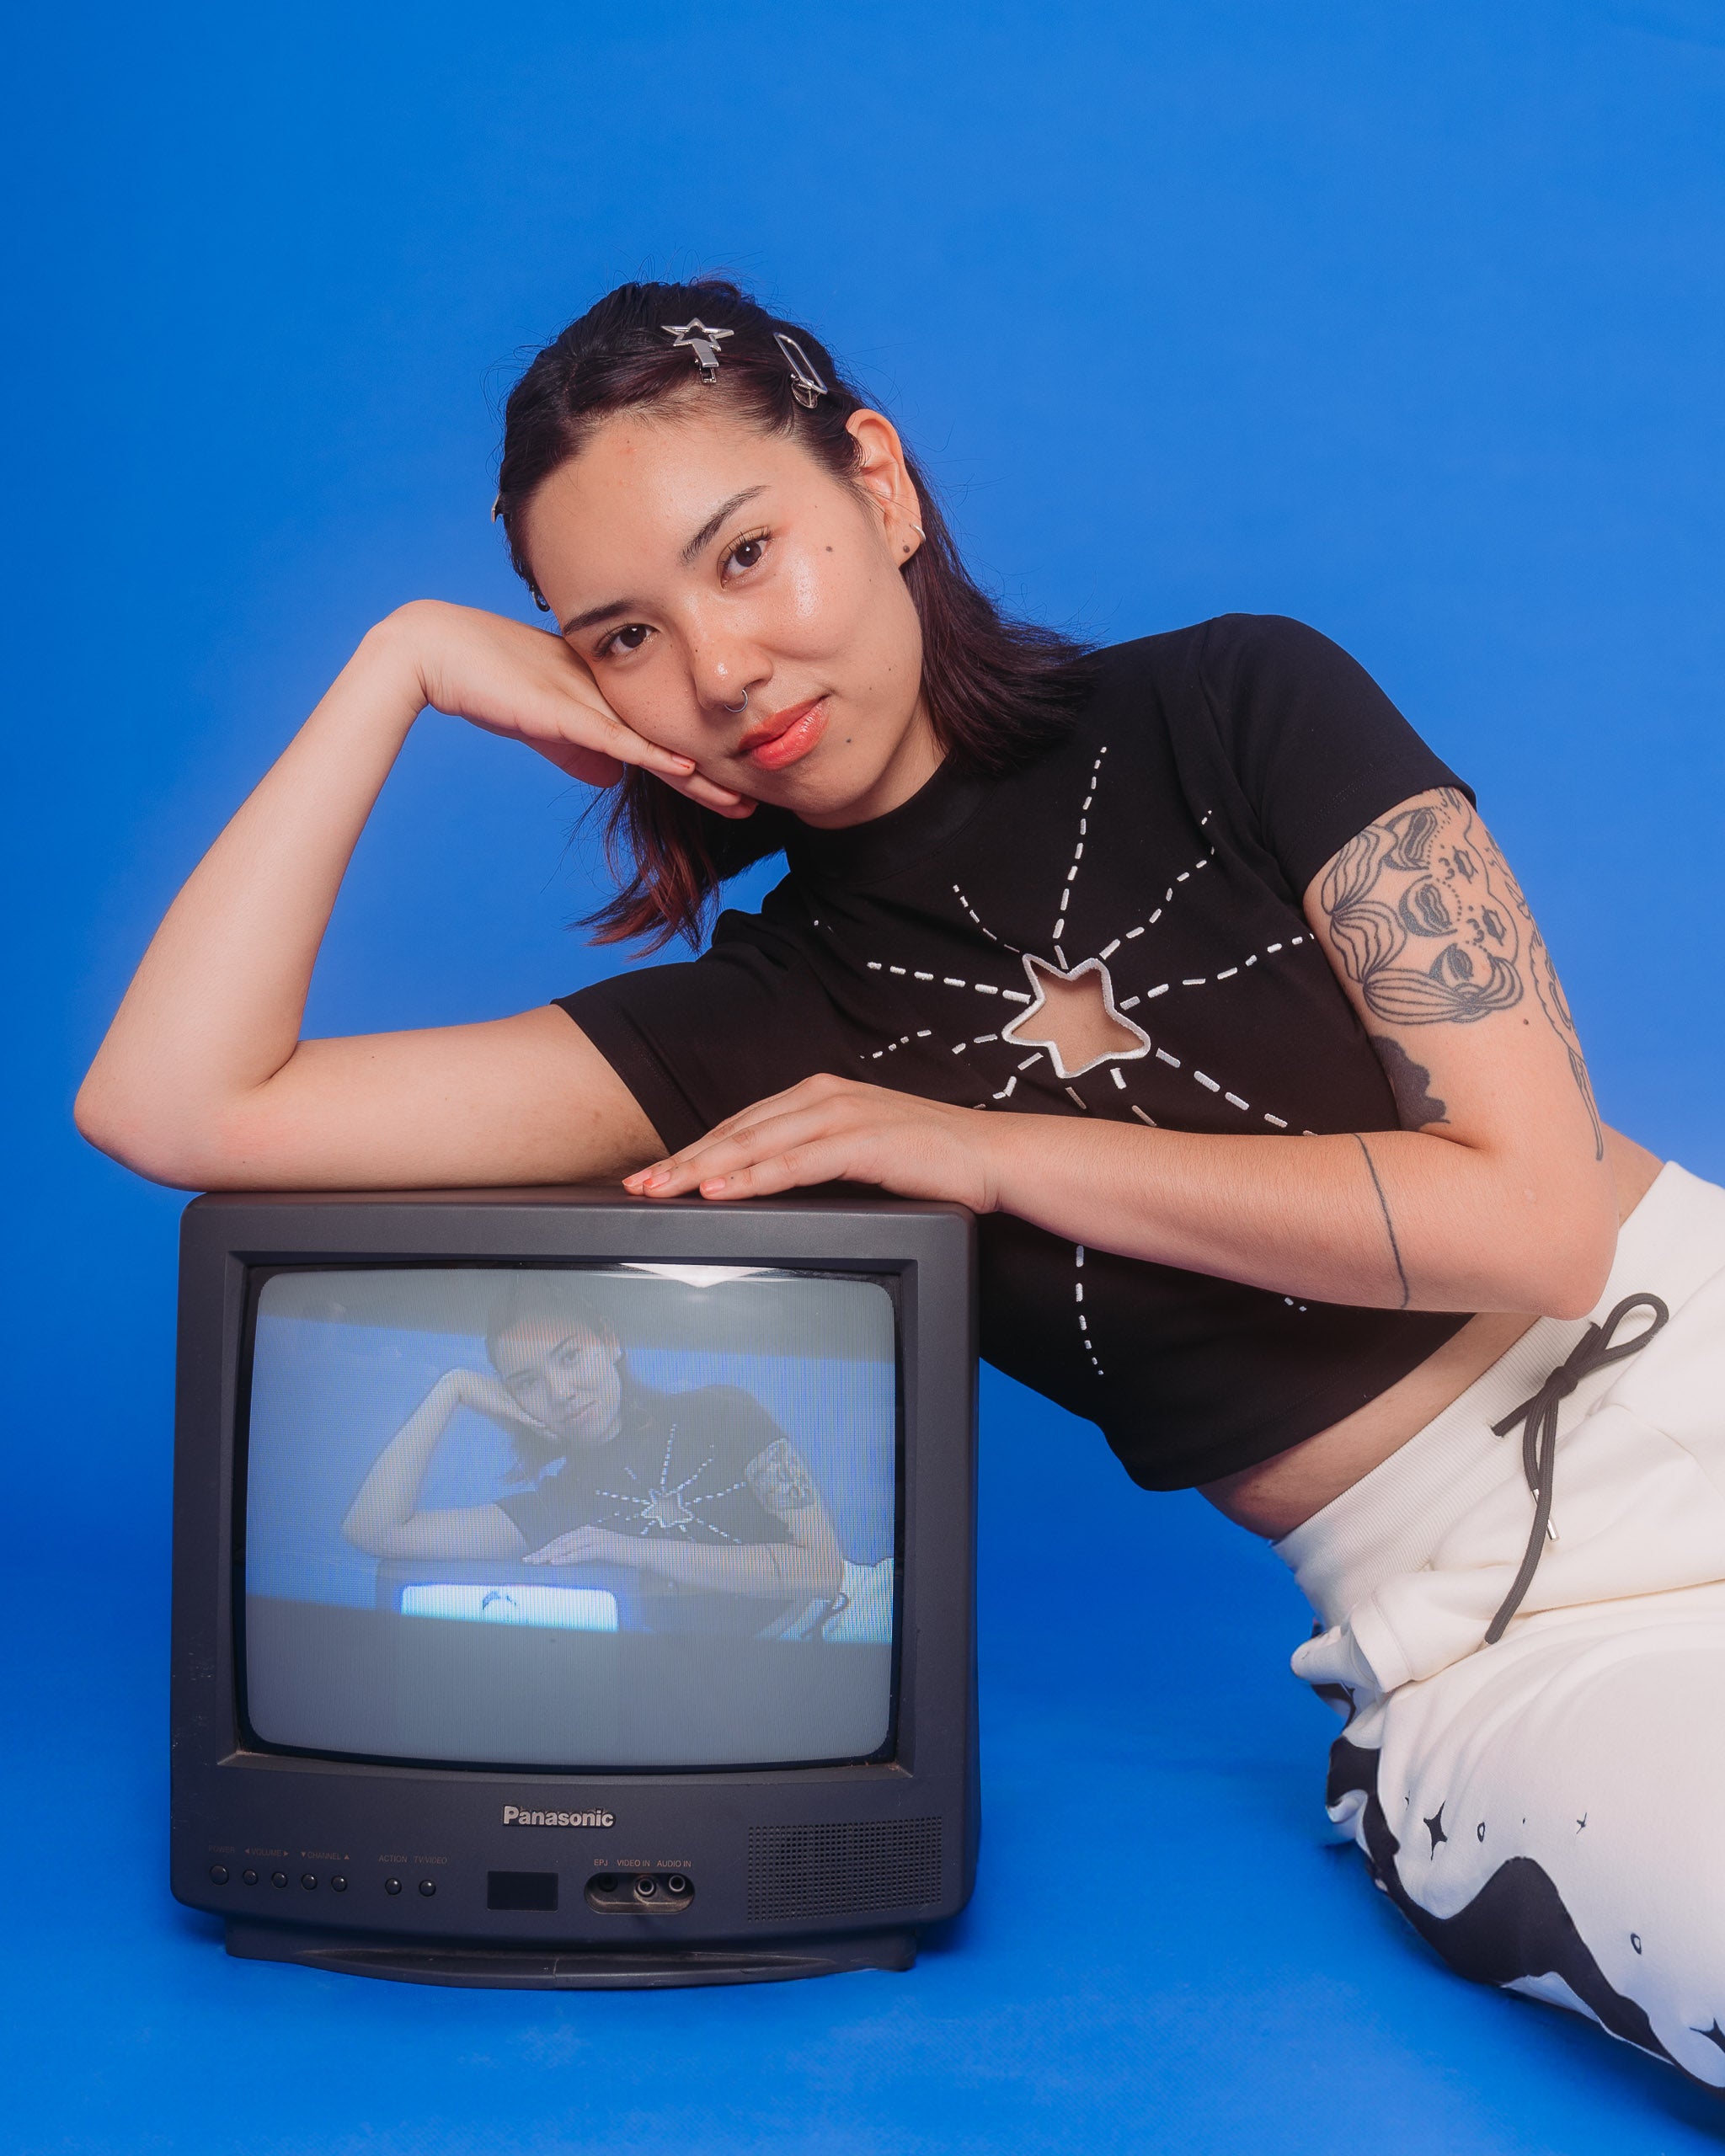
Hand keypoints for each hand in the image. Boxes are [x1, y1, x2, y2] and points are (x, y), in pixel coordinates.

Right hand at [374, 599, 748, 814]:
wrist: (435, 652)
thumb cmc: (486, 682)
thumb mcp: (544, 724)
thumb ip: (580, 750)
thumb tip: (613, 778)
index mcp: (607, 692)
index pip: (663, 733)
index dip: (699, 764)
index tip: (734, 788)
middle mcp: (608, 693)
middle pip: (673, 738)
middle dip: (715, 774)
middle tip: (757, 799)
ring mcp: (590, 700)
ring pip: (657, 742)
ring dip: (699, 776)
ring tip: (738, 797)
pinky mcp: (566, 711)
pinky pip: (619, 738)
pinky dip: (654, 756)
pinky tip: (687, 770)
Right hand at [446, 1368, 556, 1450]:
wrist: (464, 1385)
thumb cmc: (478, 1395)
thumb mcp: (495, 1408)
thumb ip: (506, 1416)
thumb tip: (515, 1428)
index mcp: (517, 1404)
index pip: (535, 1418)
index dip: (547, 1427)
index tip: (558, 1436)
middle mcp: (518, 1404)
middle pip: (538, 1419)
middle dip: (551, 1431)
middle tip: (565, 1439)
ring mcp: (513, 1404)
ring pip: (534, 1419)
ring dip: (547, 1430)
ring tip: (559, 1438)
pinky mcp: (505, 1407)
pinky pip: (522, 1416)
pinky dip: (533, 1422)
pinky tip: (543, 1427)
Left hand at [524, 1526, 633, 1566]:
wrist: (644, 1553)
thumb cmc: (624, 1555)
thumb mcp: (602, 1551)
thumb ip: (587, 1552)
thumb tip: (569, 1560)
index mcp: (588, 1532)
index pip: (561, 1540)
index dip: (545, 1548)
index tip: (532, 1557)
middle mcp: (590, 1532)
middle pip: (560, 1542)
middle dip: (542, 1551)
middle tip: (527, 1560)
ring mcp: (596, 1539)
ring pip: (567, 1547)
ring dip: (550, 1555)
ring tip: (536, 1562)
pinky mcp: (603, 1547)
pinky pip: (581, 1553)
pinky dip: (566, 1558)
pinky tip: (555, 1562)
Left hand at [621, 1074, 999, 1209]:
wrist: (992, 1157)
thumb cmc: (928, 1160)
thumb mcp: (857, 1153)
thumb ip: (812, 1159)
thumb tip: (763, 1187)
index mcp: (817, 1096)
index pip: (740, 1125)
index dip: (691, 1151)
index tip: (651, 1175)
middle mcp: (823, 1097)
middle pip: (737, 1132)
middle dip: (682, 1161)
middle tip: (637, 1185)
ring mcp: (843, 1115)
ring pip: (756, 1144)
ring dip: (704, 1169)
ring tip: (664, 1190)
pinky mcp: (863, 1141)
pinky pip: (796, 1163)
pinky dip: (753, 1177)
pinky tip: (721, 1191)